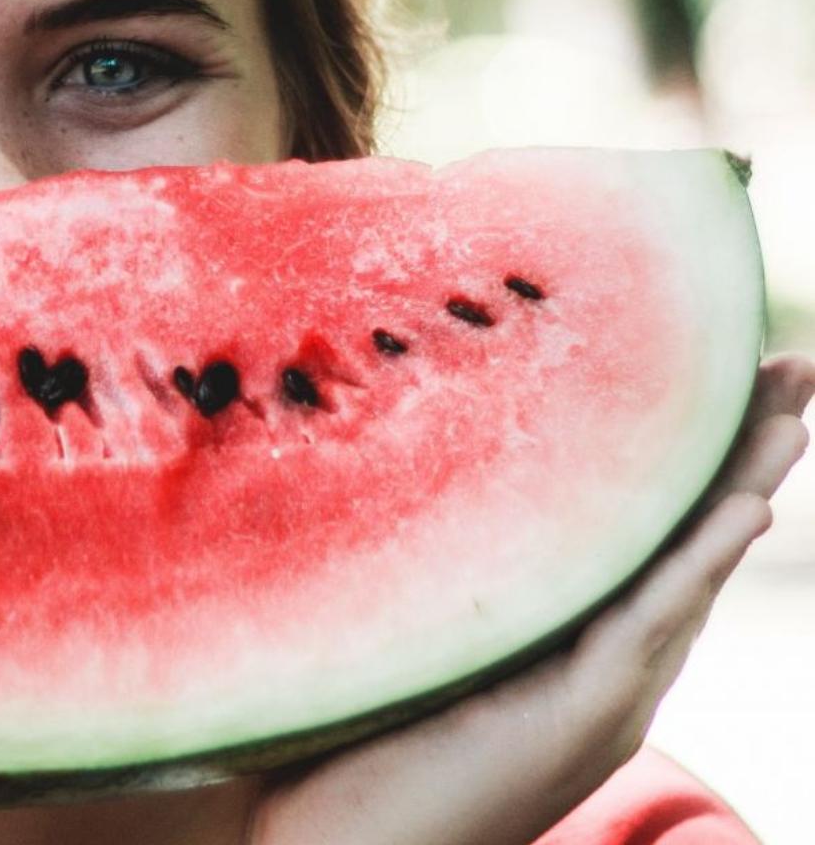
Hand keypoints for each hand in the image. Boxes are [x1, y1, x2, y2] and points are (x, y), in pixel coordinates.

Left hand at [244, 351, 814, 844]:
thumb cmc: (346, 748)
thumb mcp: (403, 634)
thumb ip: (433, 572)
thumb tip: (391, 459)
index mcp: (568, 647)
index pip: (646, 538)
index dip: (691, 462)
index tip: (725, 375)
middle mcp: (604, 671)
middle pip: (688, 543)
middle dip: (745, 455)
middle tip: (793, 367)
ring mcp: (602, 700)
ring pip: (688, 573)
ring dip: (744, 486)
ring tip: (793, 411)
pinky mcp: (579, 720)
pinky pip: (650, 625)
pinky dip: (698, 562)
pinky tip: (746, 505)